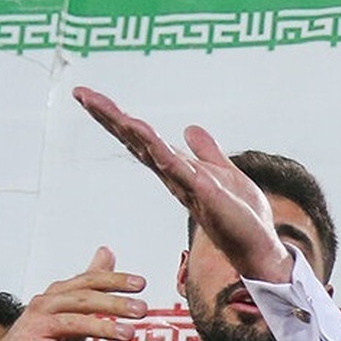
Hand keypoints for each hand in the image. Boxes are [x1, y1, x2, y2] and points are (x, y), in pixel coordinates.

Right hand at [0, 246, 146, 340]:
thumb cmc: (45, 331)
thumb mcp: (72, 305)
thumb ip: (91, 281)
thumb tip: (107, 251)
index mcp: (59, 292)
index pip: (90, 280)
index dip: (115, 280)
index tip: (141, 284)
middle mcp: (46, 304)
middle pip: (83, 299)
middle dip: (114, 303)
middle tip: (142, 310)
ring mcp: (35, 325)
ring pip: (71, 322)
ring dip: (101, 327)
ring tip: (128, 334)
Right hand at [73, 86, 292, 282]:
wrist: (258, 246)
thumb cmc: (241, 216)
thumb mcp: (224, 172)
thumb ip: (206, 152)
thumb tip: (189, 128)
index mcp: (177, 169)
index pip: (142, 139)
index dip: (118, 119)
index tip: (92, 98)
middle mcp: (173, 176)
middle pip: (134, 140)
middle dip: (108, 117)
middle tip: (81, 94)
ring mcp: (184, 183)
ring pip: (146, 148)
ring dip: (122, 125)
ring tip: (97, 104)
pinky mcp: (201, 190)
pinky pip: (173, 164)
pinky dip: (156, 145)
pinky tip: (139, 127)